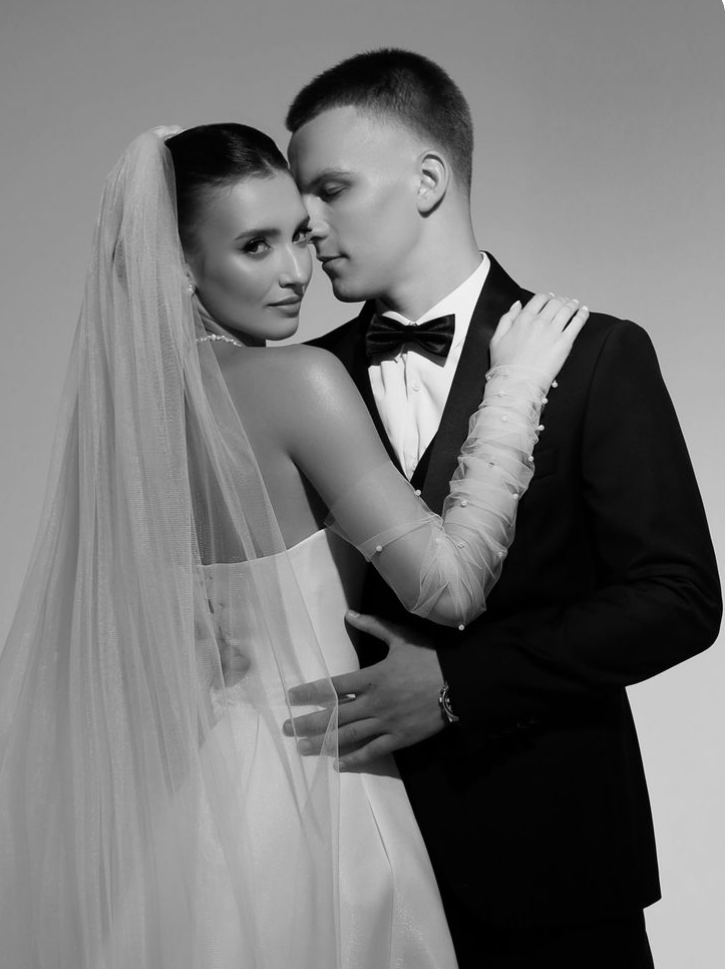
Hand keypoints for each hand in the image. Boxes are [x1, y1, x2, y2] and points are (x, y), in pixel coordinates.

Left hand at [283, 612, 445, 770]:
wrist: (459, 684)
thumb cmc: (429, 658)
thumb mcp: (400, 638)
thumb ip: (372, 626)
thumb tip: (348, 613)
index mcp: (372, 677)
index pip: (334, 687)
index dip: (310, 693)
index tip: (291, 698)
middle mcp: (374, 703)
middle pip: (335, 714)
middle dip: (308, 722)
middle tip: (286, 729)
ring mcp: (386, 722)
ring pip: (349, 735)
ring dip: (323, 742)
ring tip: (302, 748)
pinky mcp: (400, 738)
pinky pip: (373, 751)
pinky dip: (354, 758)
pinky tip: (338, 764)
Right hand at [489, 293, 588, 381]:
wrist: (517, 383)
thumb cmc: (505, 366)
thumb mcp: (496, 339)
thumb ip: (506, 318)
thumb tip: (517, 304)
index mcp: (523, 319)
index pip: (539, 299)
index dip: (547, 297)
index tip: (551, 299)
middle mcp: (539, 322)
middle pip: (555, 302)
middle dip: (561, 300)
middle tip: (565, 302)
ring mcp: (553, 332)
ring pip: (567, 309)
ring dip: (573, 304)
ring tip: (576, 305)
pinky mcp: (564, 343)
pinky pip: (577, 323)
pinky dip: (582, 314)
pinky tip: (584, 312)